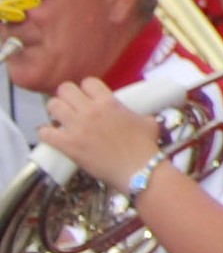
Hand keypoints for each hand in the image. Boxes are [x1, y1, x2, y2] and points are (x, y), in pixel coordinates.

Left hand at [39, 79, 158, 186]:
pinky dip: (46, 133)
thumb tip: (133, 114)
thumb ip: (135, 113)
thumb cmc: (146, 147)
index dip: (87, 89)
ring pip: (52, 106)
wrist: (139, 170)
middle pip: (65, 89)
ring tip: (61, 119)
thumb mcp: (147, 122)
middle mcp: (90, 110)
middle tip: (71, 106)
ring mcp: (77, 127)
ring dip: (56, 112)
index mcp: (109, 102)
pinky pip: (44, 132)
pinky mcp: (67, 145)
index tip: (88, 97)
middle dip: (67, 96)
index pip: (88, 82)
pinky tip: (53, 136)